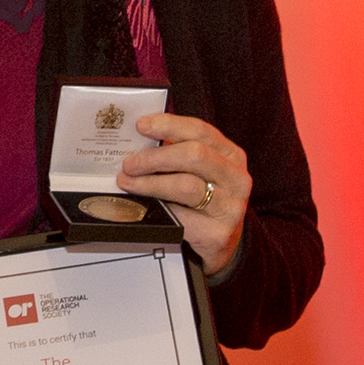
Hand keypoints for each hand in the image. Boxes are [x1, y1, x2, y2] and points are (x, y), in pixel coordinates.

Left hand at [120, 112, 250, 277]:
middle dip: (155, 157)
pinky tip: (144, 205)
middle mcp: (236, 178)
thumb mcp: (200, 170)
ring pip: (185, 186)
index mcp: (231, 155)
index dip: (169, 125)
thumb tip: (138, 141)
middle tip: (130, 164)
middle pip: (194, 156)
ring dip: (150, 183)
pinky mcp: (216, 233)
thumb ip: (177, 152)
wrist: (221, 239)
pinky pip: (180, 217)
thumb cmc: (204, 197)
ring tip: (128, 182)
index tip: (142, 126)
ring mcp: (229, 207)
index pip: (200, 131)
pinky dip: (158, 209)